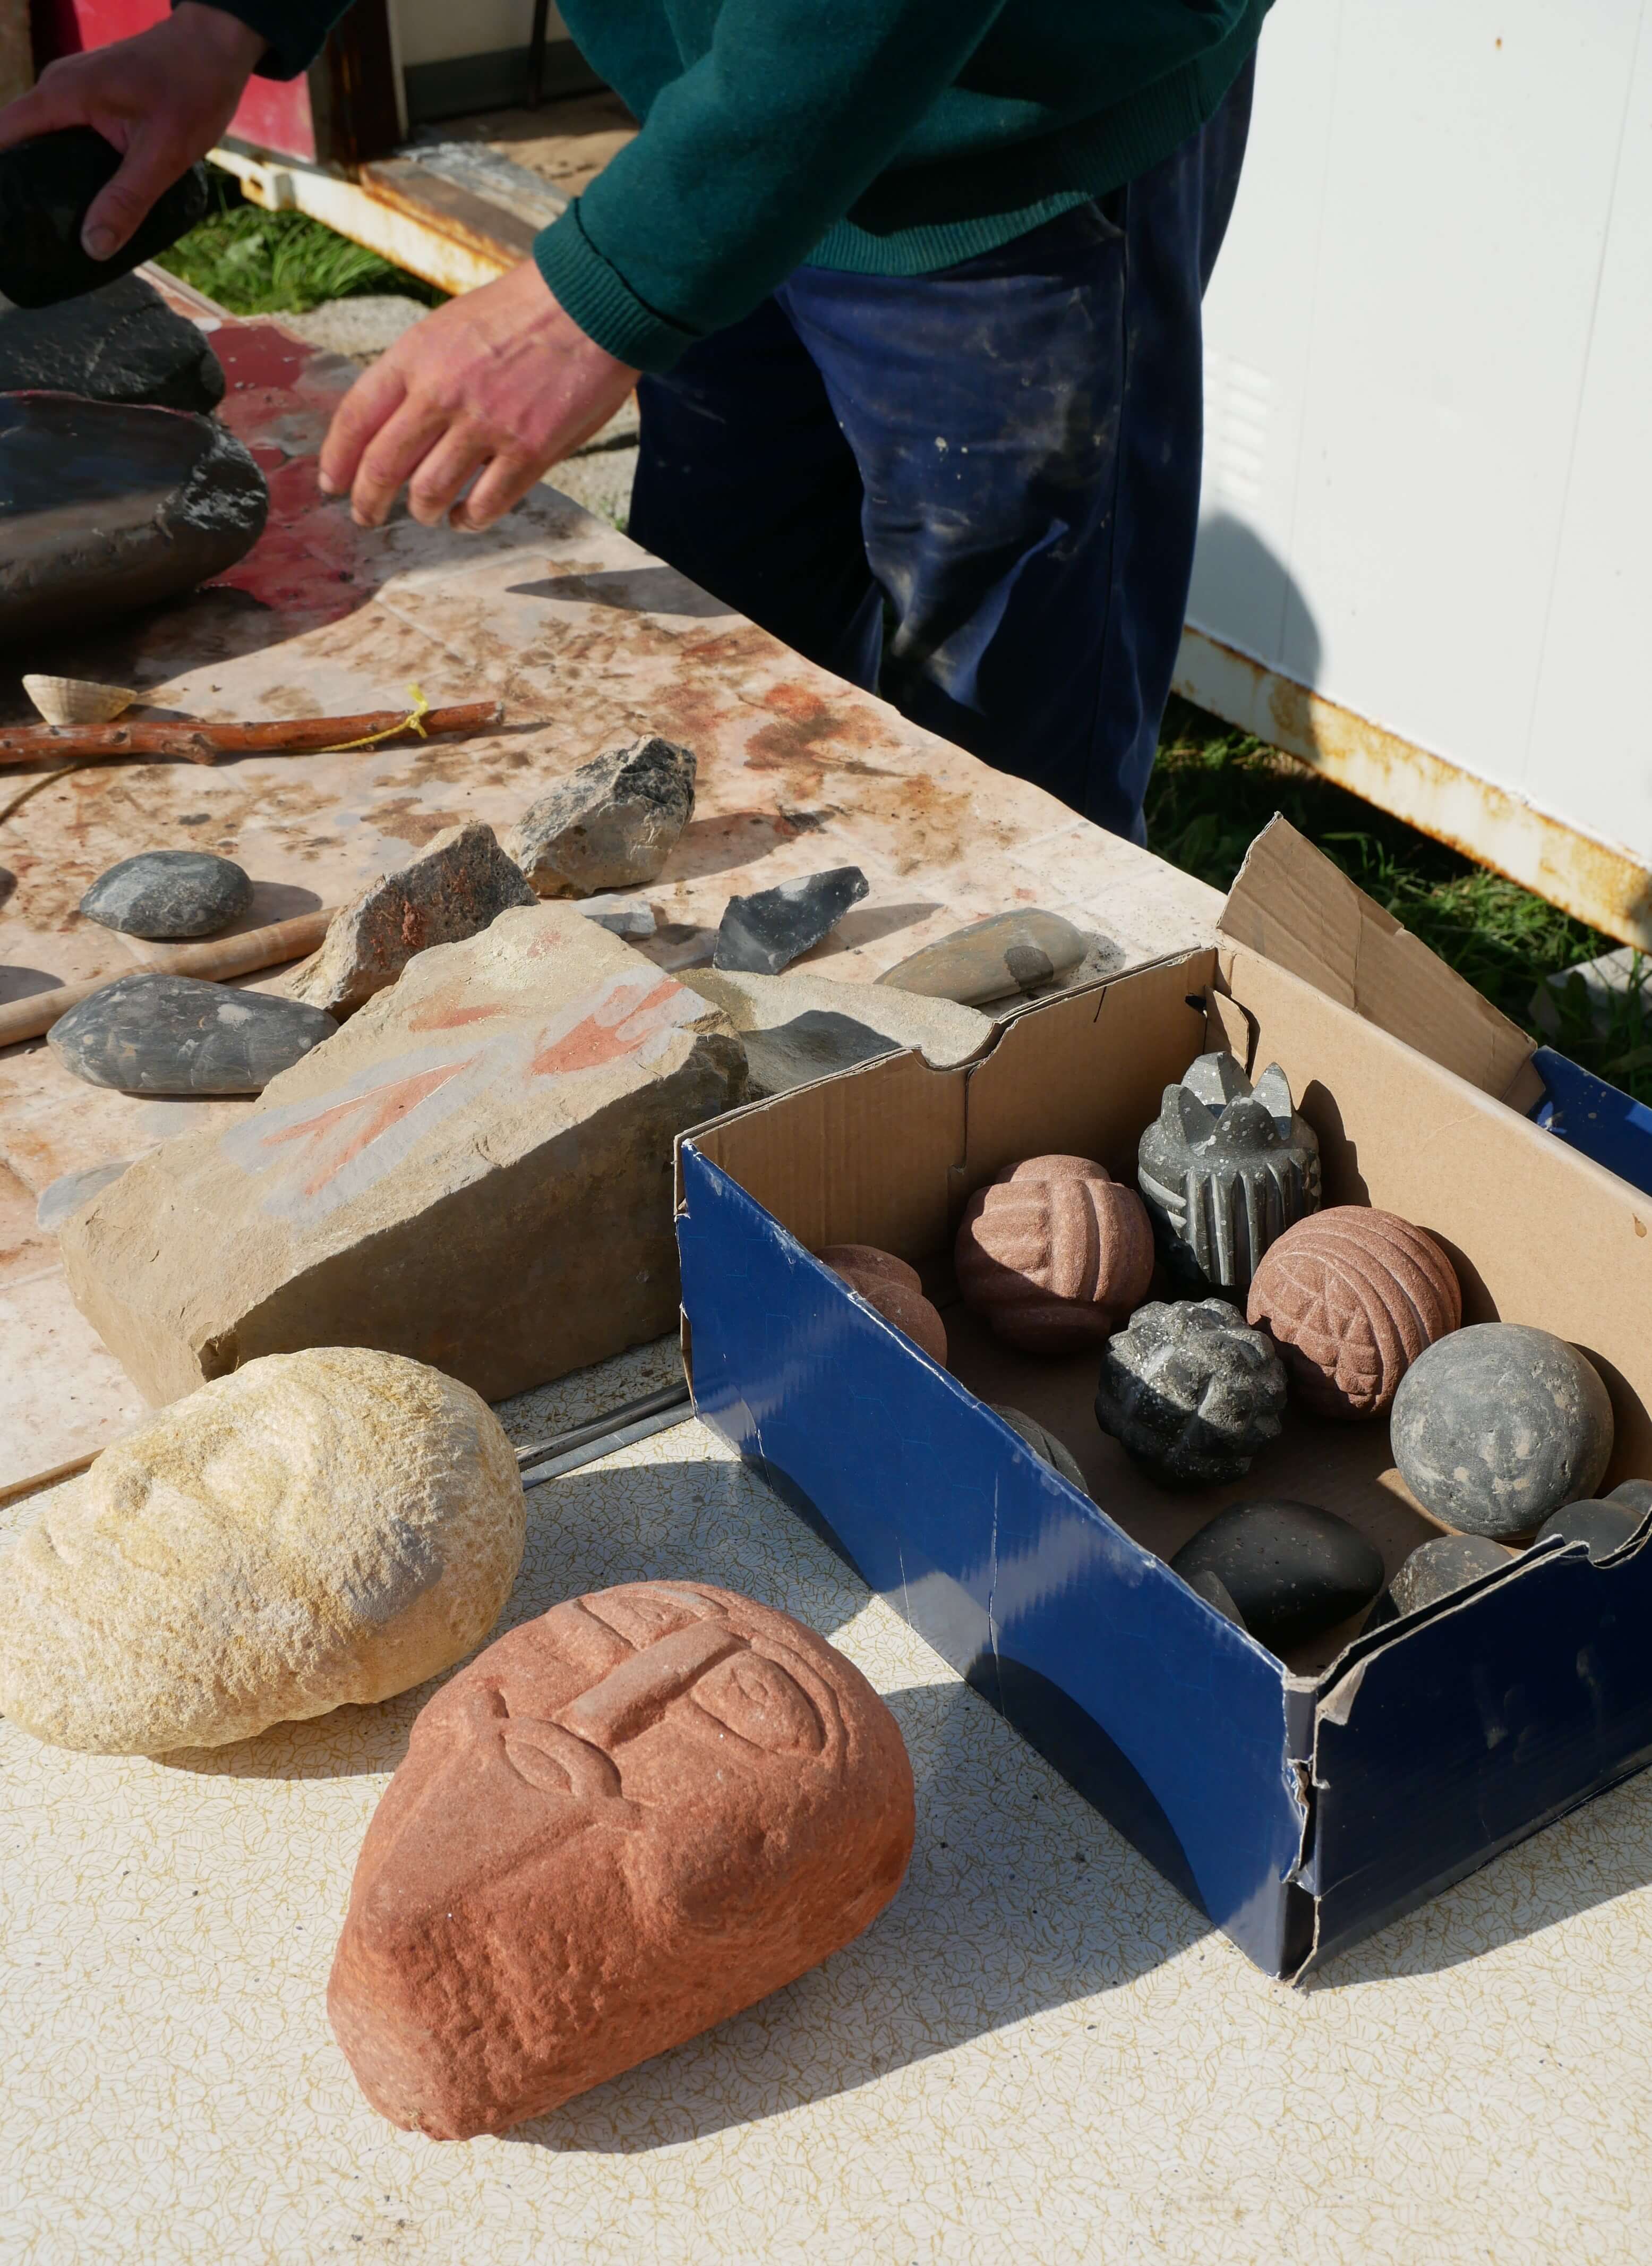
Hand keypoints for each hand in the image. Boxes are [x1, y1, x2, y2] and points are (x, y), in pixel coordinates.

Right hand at [0, 4, 264, 260]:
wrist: (216, 47)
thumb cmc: (192, 89)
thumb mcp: (163, 154)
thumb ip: (127, 200)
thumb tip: (94, 245)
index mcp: (61, 96)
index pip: (4, 135)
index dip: (3, 177)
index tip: (12, 218)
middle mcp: (58, 91)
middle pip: (21, 144)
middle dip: (27, 187)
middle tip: (39, 235)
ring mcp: (74, 94)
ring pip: (46, 144)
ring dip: (51, 182)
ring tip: (60, 229)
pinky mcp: (92, 102)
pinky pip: (69, 138)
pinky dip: (73, 169)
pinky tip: (87, 203)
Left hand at [318, 259, 638, 531]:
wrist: (591, 301)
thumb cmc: (523, 311)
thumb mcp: (452, 326)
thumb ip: (421, 372)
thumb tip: (395, 425)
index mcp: (417, 355)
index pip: (357, 417)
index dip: (338, 459)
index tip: (332, 483)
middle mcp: (443, 392)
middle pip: (383, 465)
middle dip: (368, 501)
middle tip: (367, 517)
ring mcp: (486, 425)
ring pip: (429, 493)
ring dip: (422, 513)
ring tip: (426, 515)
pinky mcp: (529, 451)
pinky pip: (485, 505)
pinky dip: (469, 519)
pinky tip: (466, 517)